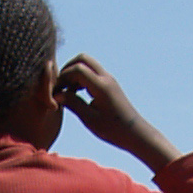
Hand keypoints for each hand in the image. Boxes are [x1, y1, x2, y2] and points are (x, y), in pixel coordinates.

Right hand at [54, 56, 177, 172]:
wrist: (135, 133)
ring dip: (74, 73)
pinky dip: (81, 77)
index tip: (56, 92)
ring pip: (87, 63)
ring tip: (68, 93)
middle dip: (68, 69)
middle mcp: (106, 78)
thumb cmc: (113, 130)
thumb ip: (73, 104)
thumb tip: (58, 95)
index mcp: (101, 86)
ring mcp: (108, 79)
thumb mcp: (90, 120)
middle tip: (61, 86)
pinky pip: (92, 72)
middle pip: (82, 59)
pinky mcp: (109, 84)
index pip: (77, 69)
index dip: (63, 78)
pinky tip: (77, 94)